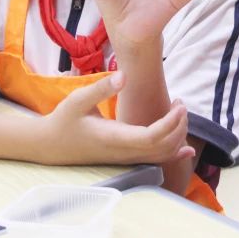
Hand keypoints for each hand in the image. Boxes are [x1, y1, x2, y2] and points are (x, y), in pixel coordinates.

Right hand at [39, 71, 195, 165]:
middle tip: (180, 103)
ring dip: (177, 135)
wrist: (51, 146)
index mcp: (114, 137)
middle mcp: (123, 152)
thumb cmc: (63, 121)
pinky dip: (174, 154)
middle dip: (179, 126)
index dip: (170, 123)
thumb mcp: (77, 100)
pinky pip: (155, 161)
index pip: (151, 137)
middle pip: (163, 147)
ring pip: (162, 155)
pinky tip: (188, 149)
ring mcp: (126, 159)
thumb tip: (123, 76)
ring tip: (178, 112)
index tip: (179, 104)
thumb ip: (100, 89)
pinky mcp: (127, 159)